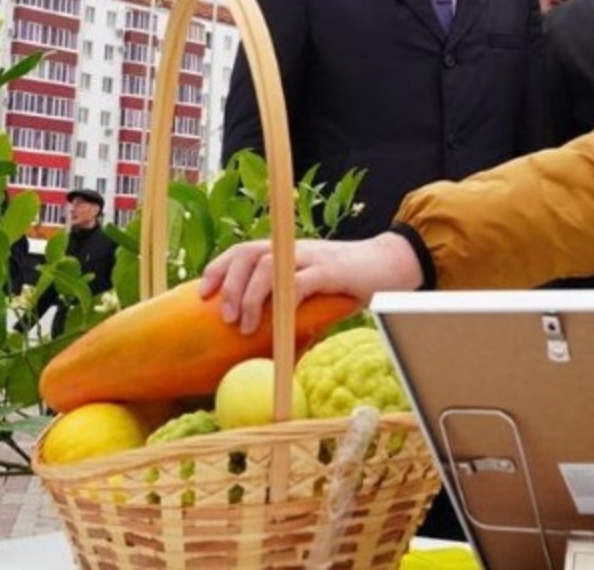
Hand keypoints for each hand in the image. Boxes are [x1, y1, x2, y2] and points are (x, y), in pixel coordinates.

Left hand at [199, 233, 422, 334]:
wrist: (391, 264)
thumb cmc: (348, 283)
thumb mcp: (313, 291)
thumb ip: (290, 306)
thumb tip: (268, 343)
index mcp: (284, 251)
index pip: (242, 251)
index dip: (218, 269)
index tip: (202, 294)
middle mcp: (292, 250)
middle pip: (248, 254)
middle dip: (229, 284)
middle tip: (226, 317)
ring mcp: (311, 258)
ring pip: (268, 266)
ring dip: (251, 296)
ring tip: (246, 326)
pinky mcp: (331, 271)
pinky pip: (300, 282)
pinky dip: (285, 301)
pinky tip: (280, 322)